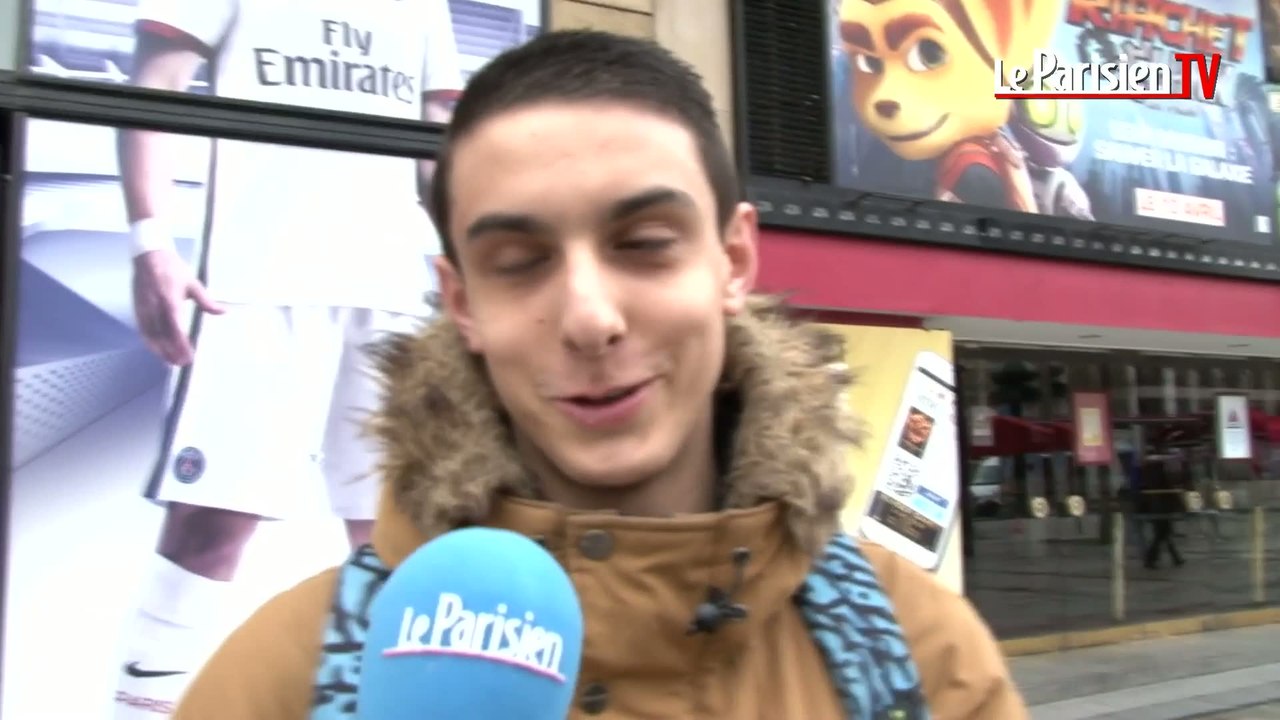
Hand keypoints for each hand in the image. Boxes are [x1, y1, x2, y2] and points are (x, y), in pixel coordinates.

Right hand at [131, 249, 224, 364]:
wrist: (149, 256)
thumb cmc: (173, 269)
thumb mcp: (193, 283)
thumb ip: (207, 301)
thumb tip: (223, 311)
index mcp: (170, 300)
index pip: (175, 328)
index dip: (181, 344)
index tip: (189, 355)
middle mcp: (154, 307)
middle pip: (162, 336)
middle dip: (171, 352)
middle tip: (182, 363)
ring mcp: (143, 308)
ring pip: (150, 335)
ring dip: (160, 350)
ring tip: (171, 362)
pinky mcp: (137, 309)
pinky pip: (142, 330)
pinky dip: (150, 342)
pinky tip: (157, 350)